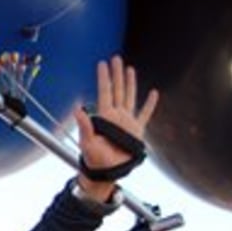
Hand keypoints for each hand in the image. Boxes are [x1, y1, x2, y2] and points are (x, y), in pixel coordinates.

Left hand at [74, 55, 158, 200]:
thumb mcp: (87, 142)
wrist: (107, 172)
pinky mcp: (137, 130)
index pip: (105, 92)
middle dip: (116, 74)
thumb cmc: (94, 159)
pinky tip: (153, 93)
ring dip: (130, 83)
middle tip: (115, 58)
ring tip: (129, 69)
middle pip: (118, 89)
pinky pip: (145, 114)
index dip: (104, 78)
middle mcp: (116, 116)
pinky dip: (150, 104)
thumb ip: (85, 126)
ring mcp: (127, 121)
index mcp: (105, 117)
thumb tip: (77, 109)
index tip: (102, 63)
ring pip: (130, 97)